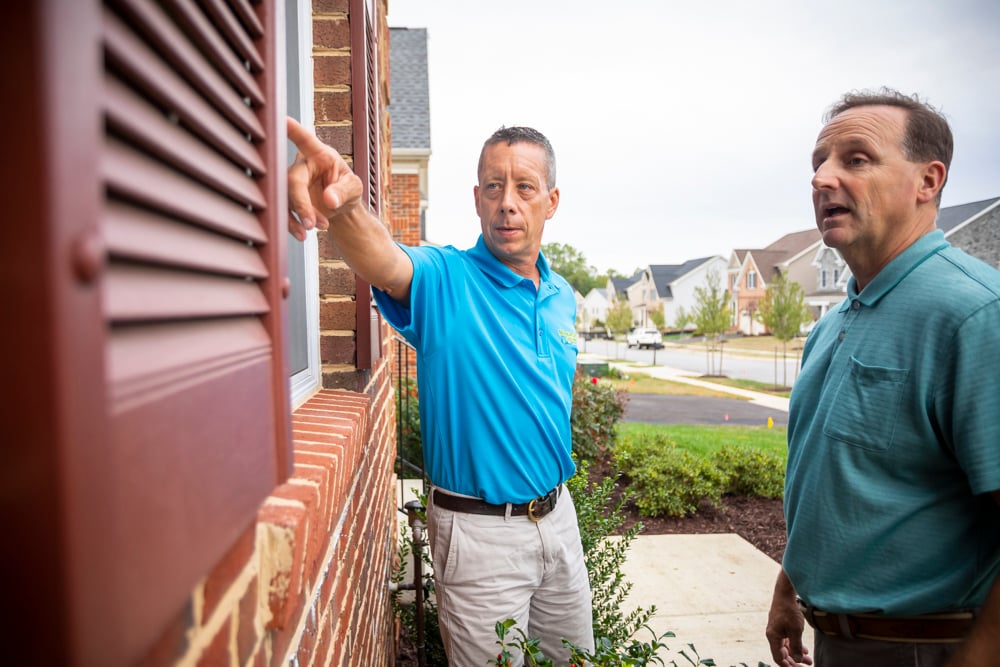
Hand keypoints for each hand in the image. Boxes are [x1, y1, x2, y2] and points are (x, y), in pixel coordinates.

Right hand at [286, 117, 363, 240]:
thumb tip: (329, 200)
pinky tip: (303, 235)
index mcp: (319, 155)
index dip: (294, 131)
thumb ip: (344, 192)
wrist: (341, 208)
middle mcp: (301, 165)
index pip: (306, 140)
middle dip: (301, 204)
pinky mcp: (287, 198)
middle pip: (292, 181)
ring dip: (300, 217)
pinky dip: (292, 225)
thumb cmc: (347, 189)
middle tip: (313, 223)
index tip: (284, 120)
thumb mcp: (354, 188)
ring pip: (285, 198)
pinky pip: (283, 211)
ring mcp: (291, 182)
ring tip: (318, 228)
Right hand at [766, 571, 812, 665]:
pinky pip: (787, 640)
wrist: (785, 593)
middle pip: (782, 654)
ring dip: (796, 654)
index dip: (788, 666)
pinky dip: (795, 646)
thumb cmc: (789, 610)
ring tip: (809, 660)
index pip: (778, 658)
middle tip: (805, 666)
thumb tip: (797, 660)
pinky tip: (804, 649)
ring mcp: (776, 630)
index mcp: (773, 637)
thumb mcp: (795, 630)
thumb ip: (796, 646)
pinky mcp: (781, 626)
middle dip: (794, 662)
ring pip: (786, 647)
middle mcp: (773, 635)